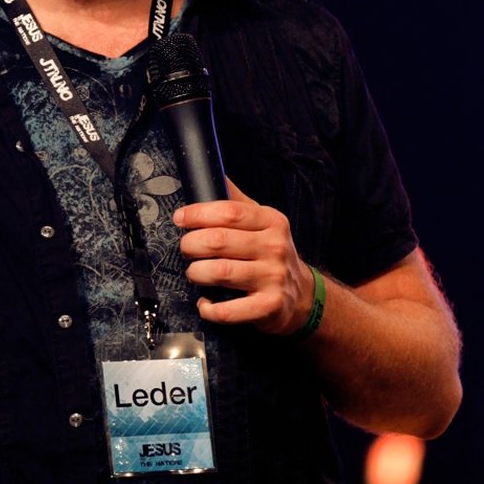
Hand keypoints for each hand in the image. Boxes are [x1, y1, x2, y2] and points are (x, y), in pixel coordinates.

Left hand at [172, 179, 315, 333]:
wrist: (302, 296)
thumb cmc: (272, 254)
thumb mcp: (263, 222)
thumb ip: (237, 201)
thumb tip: (214, 173)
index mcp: (271, 222)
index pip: (229, 212)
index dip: (198, 214)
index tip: (180, 218)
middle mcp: (274, 247)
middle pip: (218, 241)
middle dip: (191, 245)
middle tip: (186, 249)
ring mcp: (273, 277)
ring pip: (219, 273)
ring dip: (197, 273)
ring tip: (195, 273)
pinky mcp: (269, 307)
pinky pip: (228, 310)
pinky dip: (209, 308)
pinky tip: (205, 303)